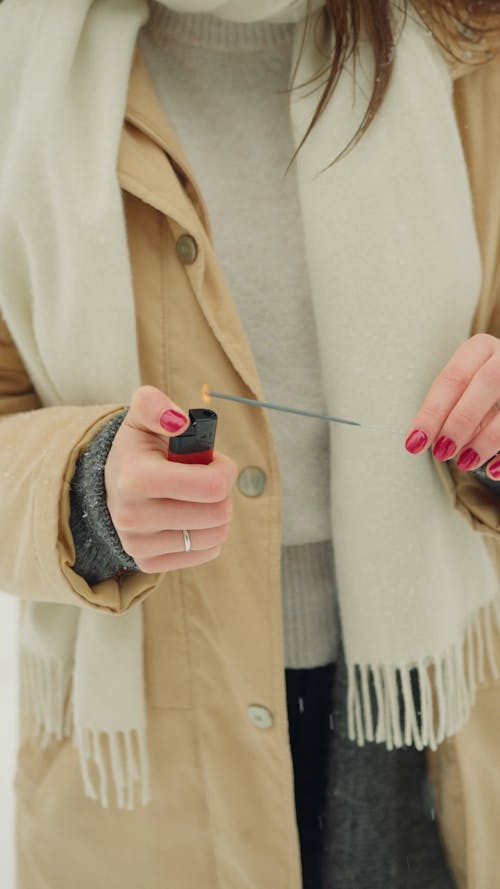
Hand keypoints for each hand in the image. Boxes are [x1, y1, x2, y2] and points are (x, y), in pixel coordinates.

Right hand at [105, 386, 237, 572]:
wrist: (111, 484)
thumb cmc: (138, 447)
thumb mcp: (142, 414)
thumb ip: (155, 405)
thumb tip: (179, 421)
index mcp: (136, 478)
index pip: (213, 487)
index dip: (224, 470)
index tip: (212, 461)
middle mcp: (133, 517)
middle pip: (219, 513)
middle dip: (221, 492)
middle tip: (206, 480)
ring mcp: (139, 545)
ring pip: (216, 536)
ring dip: (217, 514)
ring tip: (197, 498)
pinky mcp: (147, 563)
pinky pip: (206, 554)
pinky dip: (208, 536)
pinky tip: (190, 519)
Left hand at [404, 333, 499, 479]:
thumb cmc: (479, 393)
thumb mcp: (462, 393)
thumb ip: (446, 411)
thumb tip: (421, 440)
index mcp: (479, 349)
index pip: (452, 378)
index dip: (432, 413)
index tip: (414, 443)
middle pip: (486, 382)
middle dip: (461, 420)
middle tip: (442, 452)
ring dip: (486, 439)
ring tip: (465, 463)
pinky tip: (493, 471)